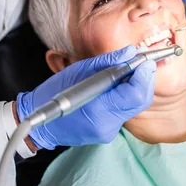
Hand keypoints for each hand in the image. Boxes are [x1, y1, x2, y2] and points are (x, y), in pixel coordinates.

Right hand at [15, 46, 155, 147]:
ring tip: (128, 70)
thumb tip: (130, 52)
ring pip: (135, 106)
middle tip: (141, 62)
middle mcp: (107, 125)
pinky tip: (118, 85)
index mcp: (98, 109)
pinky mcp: (108, 132)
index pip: (135, 94)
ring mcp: (108, 132)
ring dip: (136, 86)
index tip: (145, 60)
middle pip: (140, 101)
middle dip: (145, 79)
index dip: (144, 75)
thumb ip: (108, 62)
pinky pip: (125, 111)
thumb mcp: (79, 70)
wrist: (39, 122)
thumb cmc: (53, 93)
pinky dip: (126, 95)